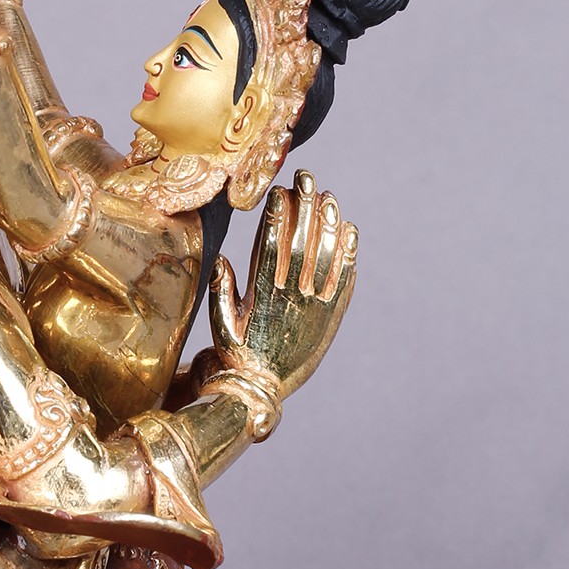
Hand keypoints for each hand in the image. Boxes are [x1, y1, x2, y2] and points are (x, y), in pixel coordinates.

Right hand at [210, 170, 356, 398]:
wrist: (264, 390)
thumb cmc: (237, 354)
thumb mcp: (219, 325)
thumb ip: (220, 290)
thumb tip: (221, 258)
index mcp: (263, 297)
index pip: (272, 248)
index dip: (278, 218)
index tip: (280, 191)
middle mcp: (292, 298)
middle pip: (302, 245)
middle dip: (305, 208)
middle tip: (307, 178)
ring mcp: (316, 307)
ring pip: (327, 258)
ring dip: (329, 224)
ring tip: (329, 196)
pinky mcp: (332, 316)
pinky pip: (345, 280)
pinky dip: (349, 253)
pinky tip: (349, 229)